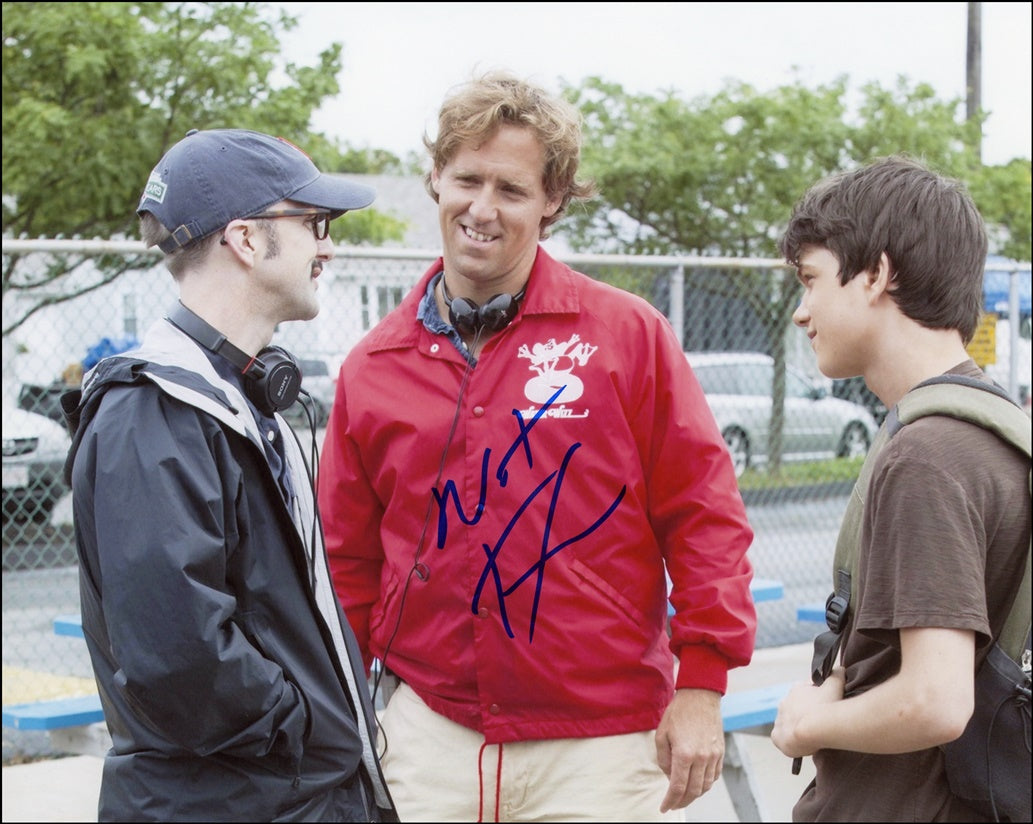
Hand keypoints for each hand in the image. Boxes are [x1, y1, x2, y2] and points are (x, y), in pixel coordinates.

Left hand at [654, 688, 723, 811]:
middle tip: (672, 804)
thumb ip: (664, 760)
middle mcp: (701, 758)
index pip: (677, 787)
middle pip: (693, 791)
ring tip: (684, 796)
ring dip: (694, 795)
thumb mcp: (661, 734)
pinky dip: (705, 784)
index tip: (664, 807)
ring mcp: (713, 756)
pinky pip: (714, 776)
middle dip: (681, 801)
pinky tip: (697, 783)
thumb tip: (669, 777)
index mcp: (684, 754)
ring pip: (706, 786)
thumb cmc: (678, 713)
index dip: (670, 801)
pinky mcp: (720, 752)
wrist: (700, 696)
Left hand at [771, 667, 844, 758]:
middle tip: (819, 724)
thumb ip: (836, 676)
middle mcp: (784, 702)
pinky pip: (781, 738)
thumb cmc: (825, 707)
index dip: (815, 701)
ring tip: (811, 737)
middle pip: (796, 709)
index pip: (804, 692)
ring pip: (788, 723)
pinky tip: (799, 745)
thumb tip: (840, 669)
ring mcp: (779, 719)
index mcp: (796, 690)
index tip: (824, 709)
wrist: (814, 728)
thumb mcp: (834, 686)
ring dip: (797, 728)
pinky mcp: (777, 736)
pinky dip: (789, 742)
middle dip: (805, 715)